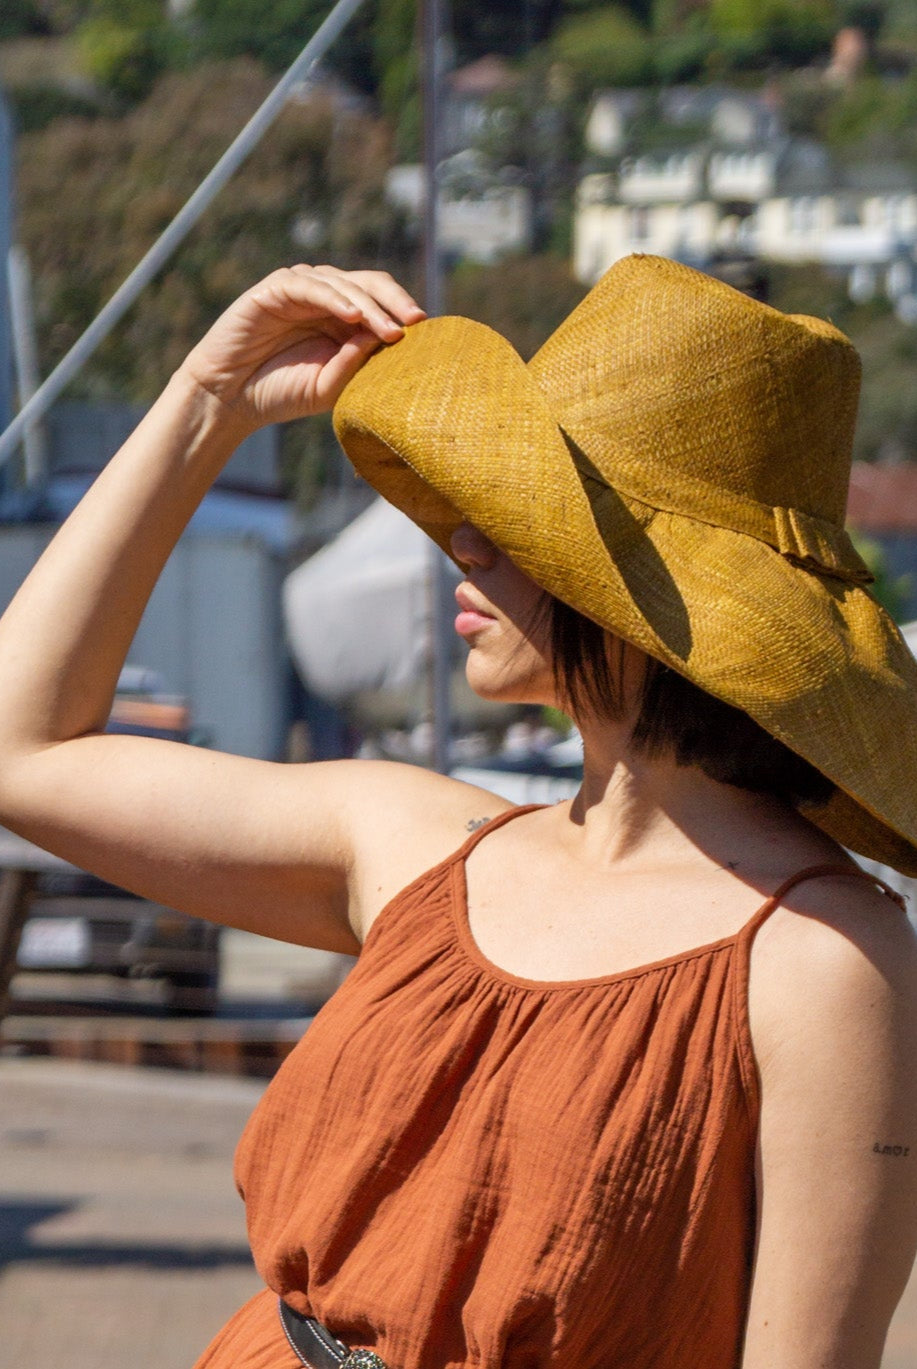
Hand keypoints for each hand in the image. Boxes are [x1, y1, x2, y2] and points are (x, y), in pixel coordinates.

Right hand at [179, 264, 425, 429]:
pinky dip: (335, 298)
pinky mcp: (275, 288)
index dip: (403, 312)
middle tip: (415, 323)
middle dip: (395, 302)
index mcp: (342, 320)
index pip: (381, 304)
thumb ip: (355, 365)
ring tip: (389, 330)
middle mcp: (325, 299)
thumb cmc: (280, 393)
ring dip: (370, 306)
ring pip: (344, 283)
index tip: (426, 334)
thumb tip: (384, 338)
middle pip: (370, 284)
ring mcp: (300, 290)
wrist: (230, 398)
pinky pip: (310, 285)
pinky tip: (354, 317)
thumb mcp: (328, 387)